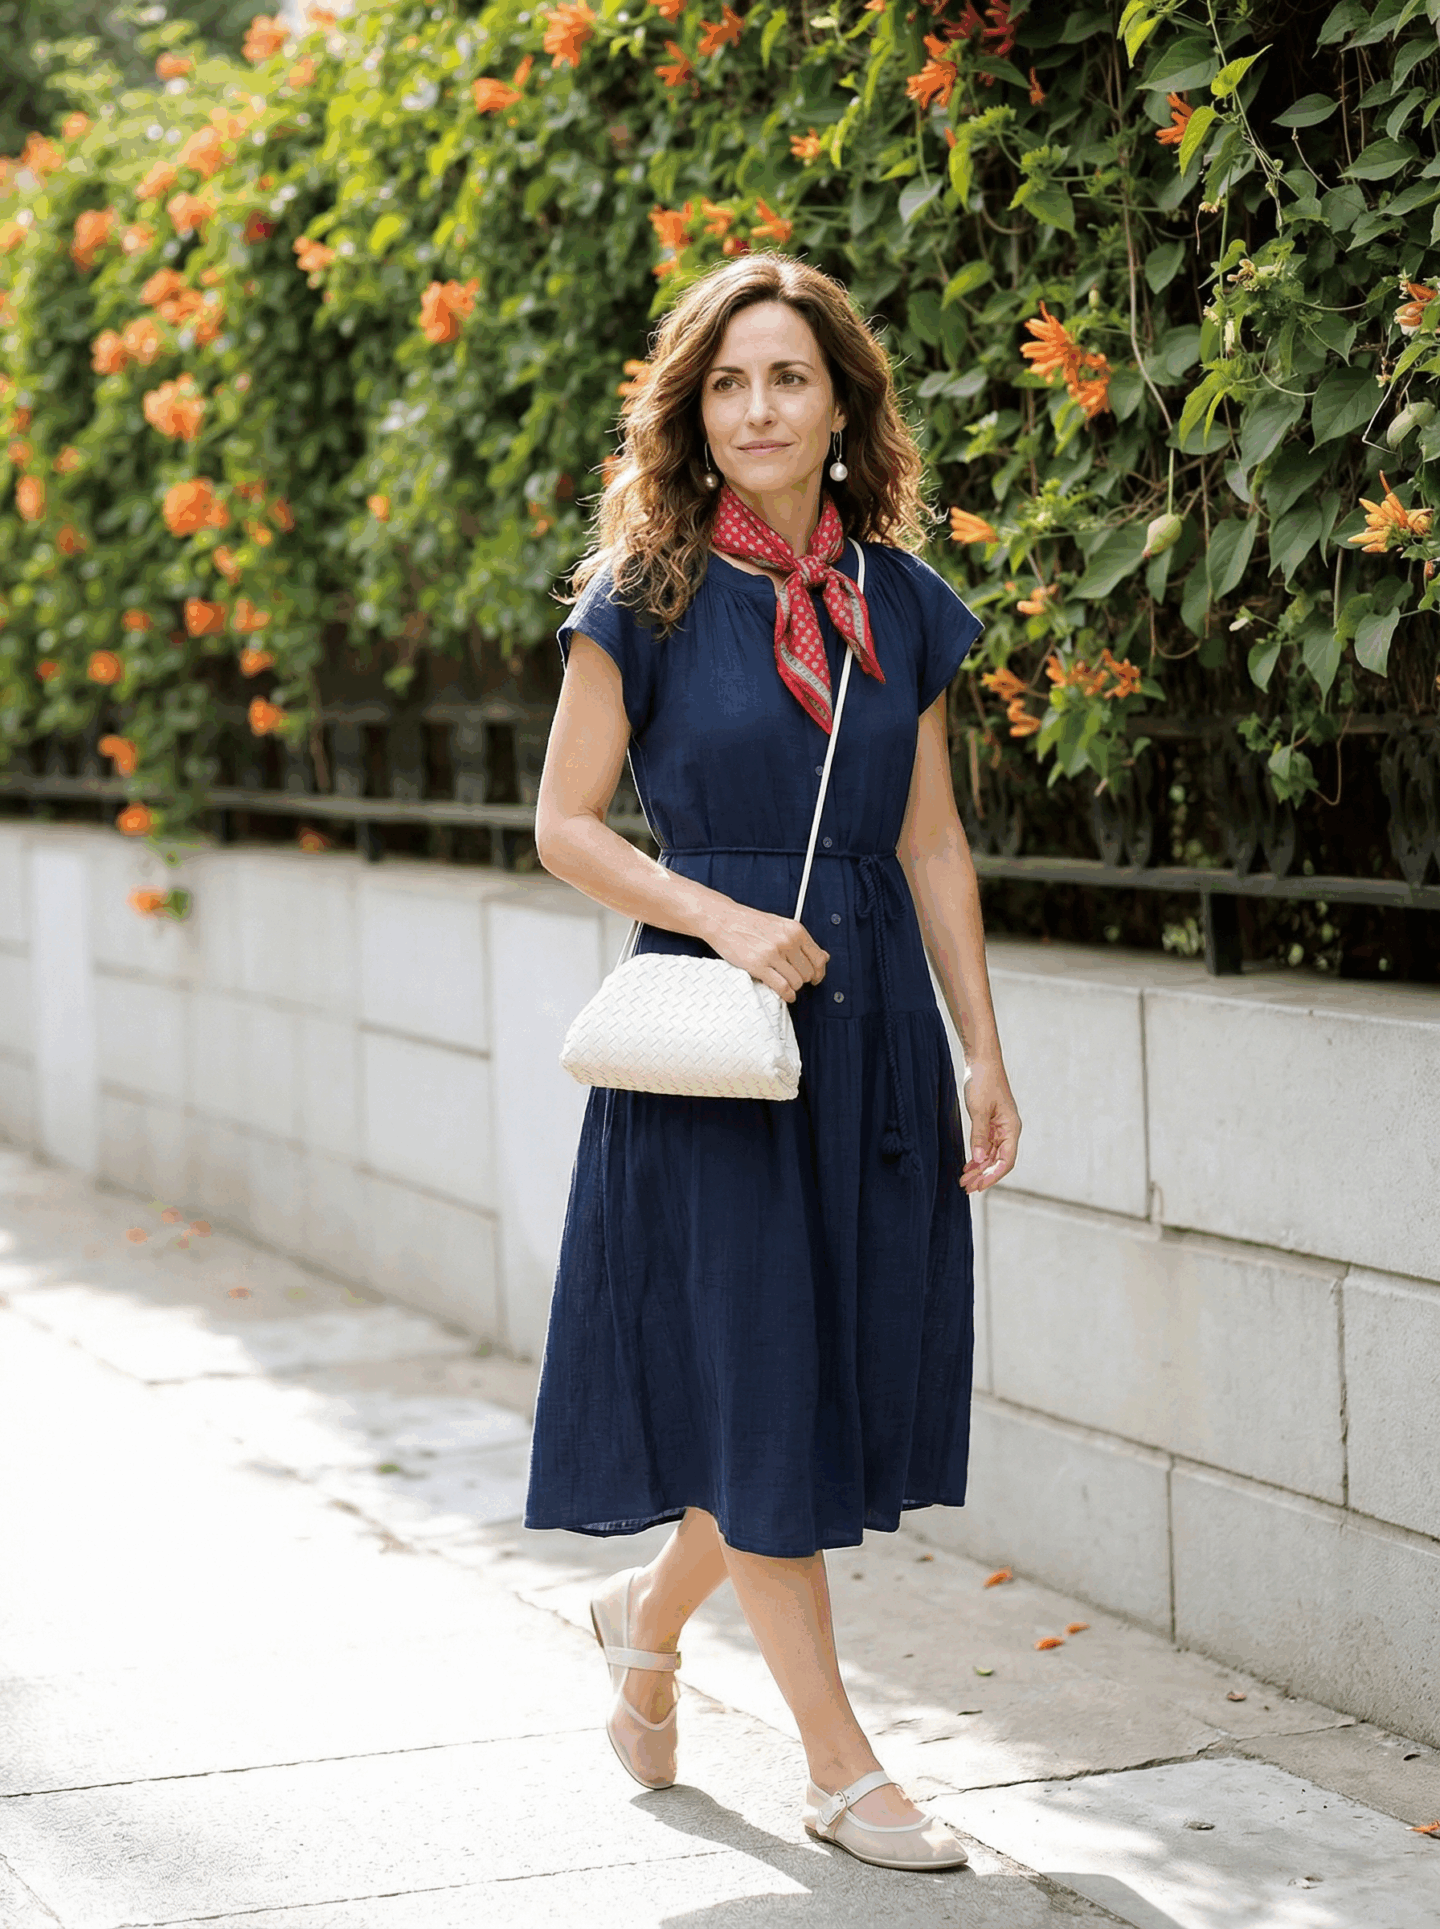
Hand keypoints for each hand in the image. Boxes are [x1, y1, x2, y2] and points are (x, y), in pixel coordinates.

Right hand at [705, 902, 828, 1004]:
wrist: (724, 919)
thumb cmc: (750, 923)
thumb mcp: (781, 926)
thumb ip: (802, 942)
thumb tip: (824, 957)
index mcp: (795, 930)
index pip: (819, 958)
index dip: (819, 972)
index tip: (815, 977)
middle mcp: (787, 941)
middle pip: (808, 973)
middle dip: (803, 980)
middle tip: (794, 979)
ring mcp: (773, 954)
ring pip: (796, 982)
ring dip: (792, 987)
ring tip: (785, 984)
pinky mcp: (758, 966)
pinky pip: (782, 987)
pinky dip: (786, 995)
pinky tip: (784, 994)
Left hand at [960, 1058, 1019, 1192]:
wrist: (982, 1061)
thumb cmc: (984, 1081)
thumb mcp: (979, 1110)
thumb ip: (979, 1135)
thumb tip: (980, 1159)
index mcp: (1011, 1128)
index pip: (1006, 1161)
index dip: (993, 1176)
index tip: (978, 1186)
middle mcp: (1008, 1131)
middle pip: (998, 1161)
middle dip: (983, 1176)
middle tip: (966, 1187)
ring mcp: (1000, 1128)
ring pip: (991, 1156)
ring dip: (979, 1169)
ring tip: (964, 1180)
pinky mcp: (990, 1123)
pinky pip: (986, 1146)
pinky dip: (977, 1157)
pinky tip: (968, 1165)